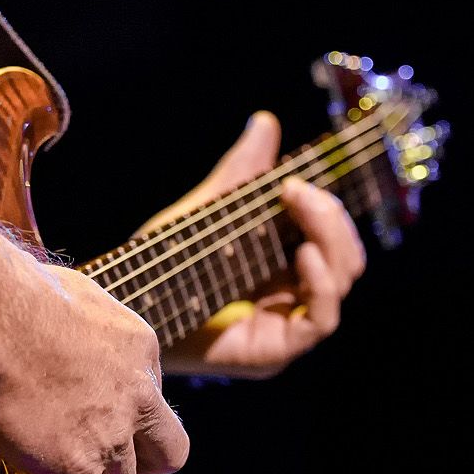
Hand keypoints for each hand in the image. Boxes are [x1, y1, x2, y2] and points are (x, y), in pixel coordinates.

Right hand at [0, 262, 189, 473]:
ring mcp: (110, 433)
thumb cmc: (8, 293)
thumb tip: (53, 325)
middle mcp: (137, 393)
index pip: (150, 393)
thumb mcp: (69, 294)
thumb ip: (78, 323)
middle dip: (137, 460)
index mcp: (139, 346)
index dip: (122, 410)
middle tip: (98, 458)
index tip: (88, 410)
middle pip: (165, 450)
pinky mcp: (75, 465)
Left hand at [151, 112, 366, 377]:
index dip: (326, 209)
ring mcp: (284, 327)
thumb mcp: (207, 210)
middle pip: (347, 258)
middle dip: (331, 217)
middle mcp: (289, 298)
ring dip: (330, 237)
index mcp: (281, 267)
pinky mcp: (274, 351)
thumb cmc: (159, 264)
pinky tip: (303, 253)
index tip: (292, 182)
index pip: (334, 240)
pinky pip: (322, 319)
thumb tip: (266, 121)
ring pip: (342, 280)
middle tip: (296, 190)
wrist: (126, 306)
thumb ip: (240, 173)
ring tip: (298, 206)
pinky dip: (322, 282)